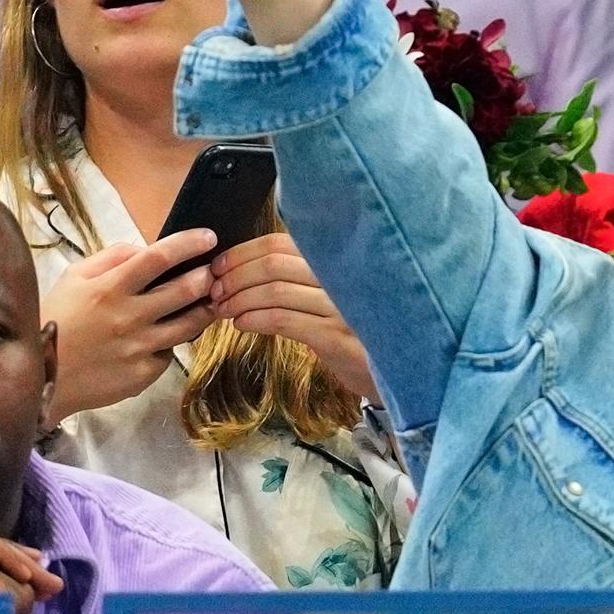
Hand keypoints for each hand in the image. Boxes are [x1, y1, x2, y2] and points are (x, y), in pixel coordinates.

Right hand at [40, 232, 219, 421]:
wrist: (37, 377)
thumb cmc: (55, 320)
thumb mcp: (73, 279)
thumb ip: (112, 258)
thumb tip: (146, 249)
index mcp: (109, 288)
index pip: (158, 258)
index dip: (189, 244)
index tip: (209, 237)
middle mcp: (128, 317)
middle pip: (185, 291)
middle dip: (206, 278)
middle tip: (213, 273)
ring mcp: (138, 348)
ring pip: (190, 325)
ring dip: (205, 310)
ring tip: (208, 302)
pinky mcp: (143, 374)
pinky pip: (169, 354)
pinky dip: (170, 344)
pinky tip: (163, 339)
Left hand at [210, 233, 378, 401]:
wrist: (397, 371)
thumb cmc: (355, 333)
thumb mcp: (331, 299)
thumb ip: (300, 280)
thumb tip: (243, 269)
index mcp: (335, 262)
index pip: (279, 242)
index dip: (242, 253)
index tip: (218, 268)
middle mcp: (341, 277)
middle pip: (274, 263)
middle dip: (235, 275)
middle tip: (216, 292)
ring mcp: (341, 305)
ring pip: (275, 290)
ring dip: (240, 299)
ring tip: (224, 310)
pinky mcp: (337, 335)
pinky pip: (285, 320)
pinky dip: (256, 320)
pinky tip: (242, 325)